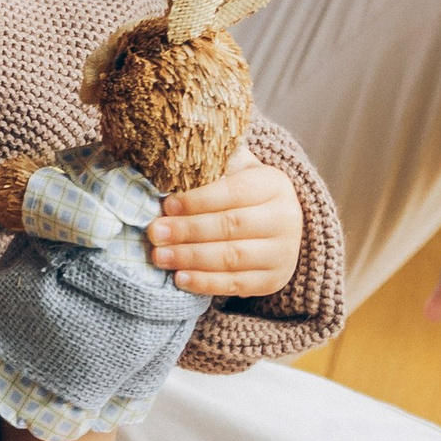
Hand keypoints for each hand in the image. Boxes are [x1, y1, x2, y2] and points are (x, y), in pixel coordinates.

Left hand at [147, 144, 303, 297]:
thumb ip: (214, 162)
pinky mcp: (274, 280)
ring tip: (160, 256)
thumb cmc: (244, 192)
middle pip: (231, 226)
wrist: (279, 225)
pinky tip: (180, 278)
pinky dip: (206, 283)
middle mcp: (286, 219)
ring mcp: (283, 253)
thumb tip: (171, 155)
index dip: (199, 200)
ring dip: (191, 258)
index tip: (167, 205)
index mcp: (274, 185)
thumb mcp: (237, 169)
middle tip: (155, 232)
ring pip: (233, 257)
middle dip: (188, 230)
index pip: (235, 192)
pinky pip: (237, 284)